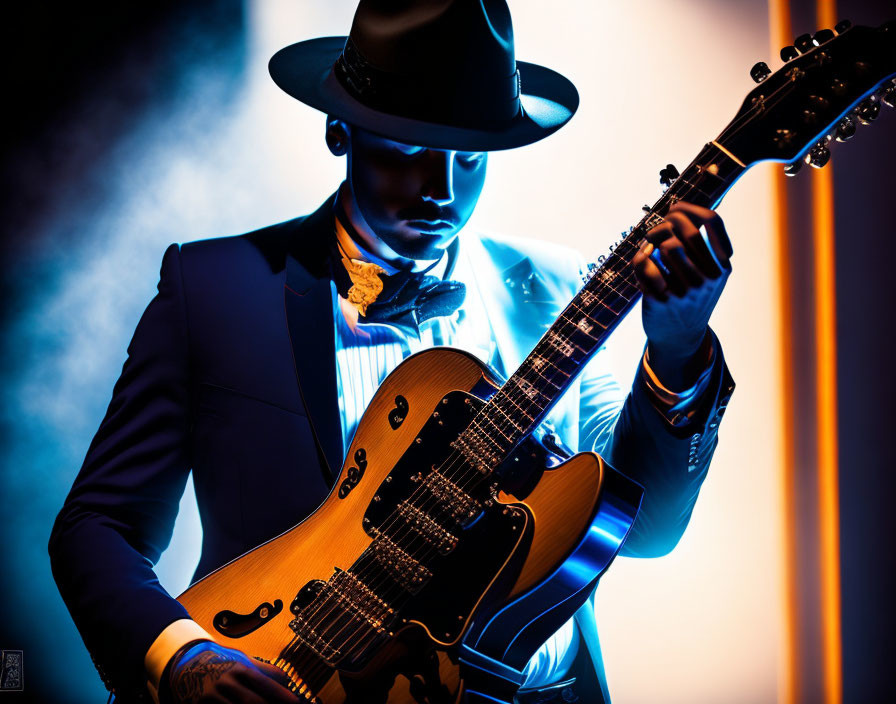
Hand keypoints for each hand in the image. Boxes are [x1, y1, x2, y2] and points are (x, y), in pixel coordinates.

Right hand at [163, 641, 297, 703]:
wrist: (188, 664)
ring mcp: (212, 697)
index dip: (281, 694)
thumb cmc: (222, 663)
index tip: (296, 702)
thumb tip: (287, 679)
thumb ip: (265, 670)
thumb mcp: (243, 660)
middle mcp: (226, 682)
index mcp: (239, 669)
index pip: (264, 683)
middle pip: (251, 701)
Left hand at [632, 201, 732, 387]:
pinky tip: (642, 265)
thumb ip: (700, 246)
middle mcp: (707, 277)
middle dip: (663, 223)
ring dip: (651, 240)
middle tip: (655, 232)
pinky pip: (643, 263)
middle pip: (682, 226)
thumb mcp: (707, 274)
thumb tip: (675, 211)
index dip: (689, 207)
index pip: (711, 220)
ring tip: (649, 248)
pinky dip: (639, 259)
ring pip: (664, 243)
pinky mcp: (661, 299)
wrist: (679, 337)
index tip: (675, 208)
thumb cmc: (689, 297)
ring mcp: (686, 290)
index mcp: (721, 266)